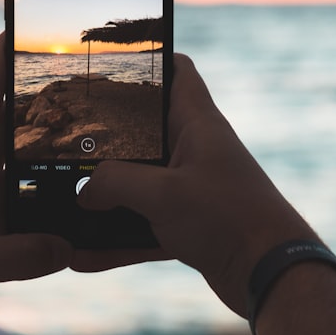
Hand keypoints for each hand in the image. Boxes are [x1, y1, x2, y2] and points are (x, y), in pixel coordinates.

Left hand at [0, 35, 71, 332]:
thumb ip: (18, 256)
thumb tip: (71, 247)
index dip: (12, 55)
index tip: (42, 25)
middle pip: (12, 119)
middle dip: (51, 101)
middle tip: (98, 87)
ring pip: (18, 157)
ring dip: (51, 150)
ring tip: (100, 139)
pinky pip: (17, 195)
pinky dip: (43, 192)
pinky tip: (74, 197)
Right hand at [74, 53, 315, 315]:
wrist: (271, 275)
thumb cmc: (228, 219)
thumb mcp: (163, 194)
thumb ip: (114, 184)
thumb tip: (83, 194)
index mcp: (197, 124)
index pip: (176, 72)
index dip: (149, 59)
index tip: (111, 63)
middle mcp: (194, 151)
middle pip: (143, 131)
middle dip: (105, 139)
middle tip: (65, 142)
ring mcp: (192, 189)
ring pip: (138, 184)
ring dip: (105, 198)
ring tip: (65, 204)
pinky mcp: (189, 224)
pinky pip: (143, 225)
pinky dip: (117, 239)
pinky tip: (83, 256)